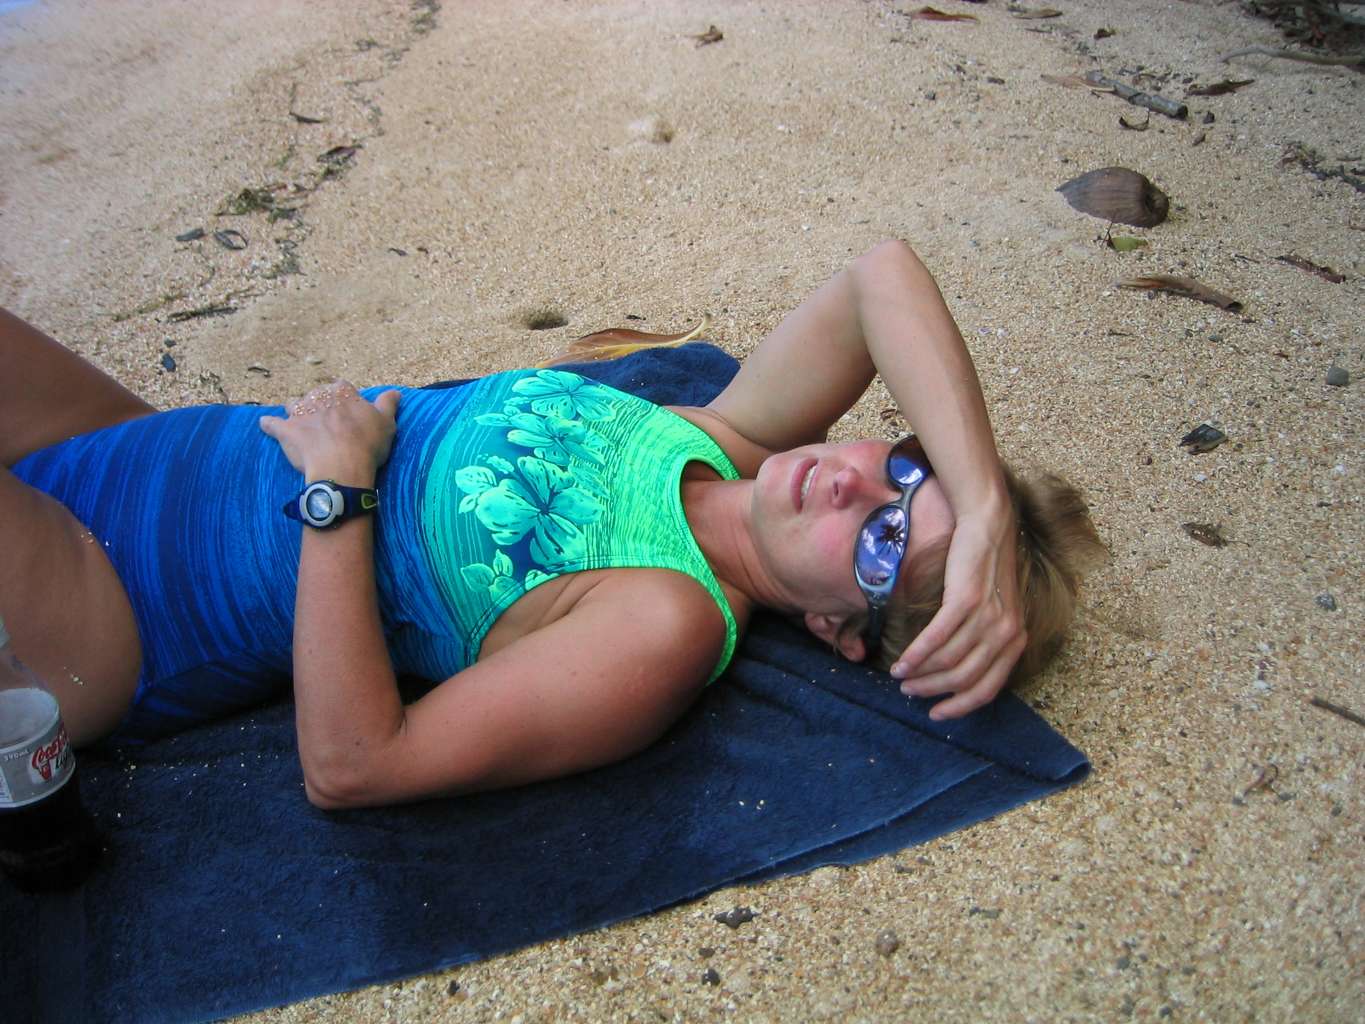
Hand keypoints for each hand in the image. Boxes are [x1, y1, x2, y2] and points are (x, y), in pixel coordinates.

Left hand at [258, 381, 399, 481]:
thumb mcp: (387, 423)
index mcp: (342, 392)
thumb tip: (395, 392)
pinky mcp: (285, 430)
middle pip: (317, 395)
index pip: (341, 387)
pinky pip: (271, 424)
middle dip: (320, 405)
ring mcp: (299, 412)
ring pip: (293, 404)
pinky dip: (269, 424)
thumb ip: (388, 404)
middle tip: (327, 422)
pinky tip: (267, 425)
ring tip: (301, 422)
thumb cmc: (367, 445)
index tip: (348, 412)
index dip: (344, 399)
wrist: (342, 467)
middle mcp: (319, 397)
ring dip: (296, 410)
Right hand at [891, 511, 1025, 719]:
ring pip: (949, 661)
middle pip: (965, 679)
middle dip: (933, 691)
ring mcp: (987, 617)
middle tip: (909, 693)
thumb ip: (985, 639)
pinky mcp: (965, 600)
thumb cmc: (986, 568)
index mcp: (1015, 640)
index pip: (987, 689)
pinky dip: (916, 655)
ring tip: (900, 676)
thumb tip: (956, 672)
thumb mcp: (996, 609)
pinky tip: (901, 662)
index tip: (937, 713)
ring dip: (920, 674)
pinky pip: (937, 638)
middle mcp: (1005, 633)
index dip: (960, 706)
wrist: (988, 525)